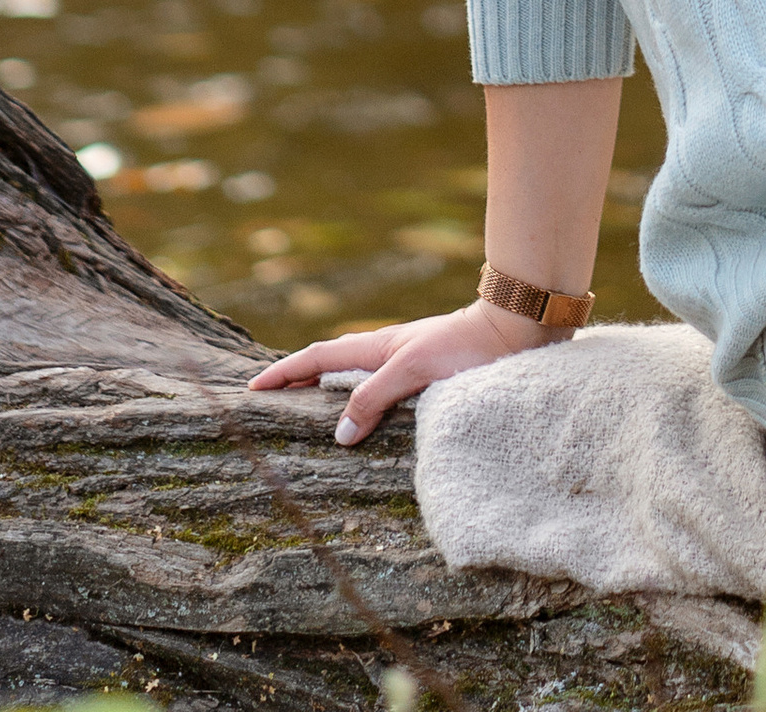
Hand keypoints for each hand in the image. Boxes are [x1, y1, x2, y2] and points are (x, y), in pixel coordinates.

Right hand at [248, 299, 551, 442]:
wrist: (514, 332)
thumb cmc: (465, 348)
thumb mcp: (414, 370)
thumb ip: (375, 398)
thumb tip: (339, 433)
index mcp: (378, 346)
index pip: (319, 356)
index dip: (285, 372)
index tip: (252, 388)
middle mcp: (387, 352)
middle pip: (332, 363)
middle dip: (298, 379)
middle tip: (270, 400)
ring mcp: (405, 363)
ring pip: (355, 376)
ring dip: (327, 390)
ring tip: (306, 412)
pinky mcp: (425, 377)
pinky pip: (378, 389)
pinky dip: (358, 400)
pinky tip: (364, 418)